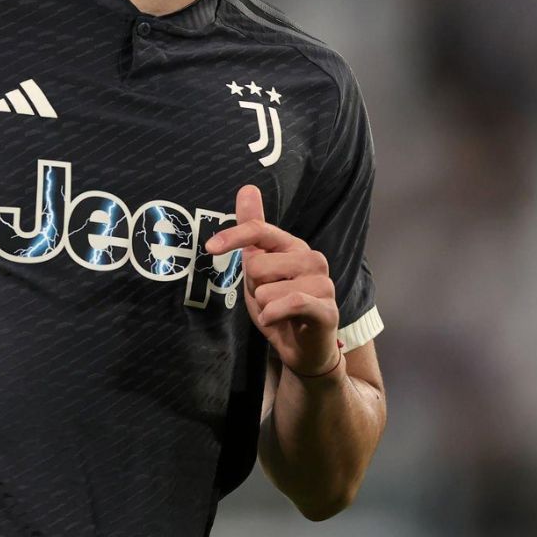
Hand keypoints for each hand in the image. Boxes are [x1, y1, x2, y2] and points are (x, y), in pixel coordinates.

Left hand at [205, 185, 340, 379]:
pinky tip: (277, 321)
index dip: (232, 236)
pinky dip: (273, 316)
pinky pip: (288, 304)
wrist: (304, 349)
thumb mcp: (258, 268)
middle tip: (269, 299)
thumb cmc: (279, 305)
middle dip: (253, 289)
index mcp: (294, 245)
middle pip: (257, 265)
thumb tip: (248, 187)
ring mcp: (323, 283)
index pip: (260, 230)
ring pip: (266, 290)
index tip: (209, 247)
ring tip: (278, 314)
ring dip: (263, 308)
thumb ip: (253, 229)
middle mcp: (312, 258)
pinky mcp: (327, 309)